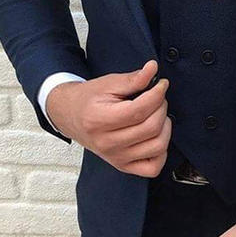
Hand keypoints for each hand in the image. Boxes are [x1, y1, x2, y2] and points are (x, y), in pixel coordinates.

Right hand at [46, 59, 170, 177]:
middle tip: (157, 98)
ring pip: (157, 147)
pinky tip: (155, 136)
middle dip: (161, 107)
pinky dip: (161, 152)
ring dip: (165, 127)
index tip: (161, 84)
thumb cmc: (89, 99)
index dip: (157, 94)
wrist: (70, 116)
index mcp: (99, 120)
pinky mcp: (123, 166)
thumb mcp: (108, 83)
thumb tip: (153, 69)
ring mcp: (116, 158)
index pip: (139, 110)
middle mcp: (107, 143)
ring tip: (157, 115)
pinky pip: (153, 168)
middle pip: (151, 128)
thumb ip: (132, 79)